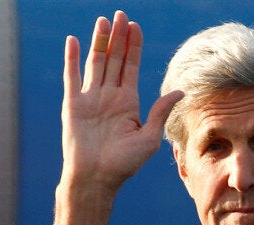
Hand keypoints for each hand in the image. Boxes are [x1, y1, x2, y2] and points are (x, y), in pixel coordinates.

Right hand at [52, 11, 183, 224]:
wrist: (96, 178)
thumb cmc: (124, 164)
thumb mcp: (149, 137)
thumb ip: (161, 111)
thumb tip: (181, 91)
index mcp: (127, 102)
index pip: (130, 67)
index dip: (133, 46)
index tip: (136, 26)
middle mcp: (109, 96)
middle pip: (114, 59)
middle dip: (118, 37)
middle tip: (121, 14)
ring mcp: (90, 98)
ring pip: (95, 62)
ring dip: (99, 41)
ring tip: (104, 21)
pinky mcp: (73, 104)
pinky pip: (72, 77)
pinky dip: (72, 58)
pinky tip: (73, 40)